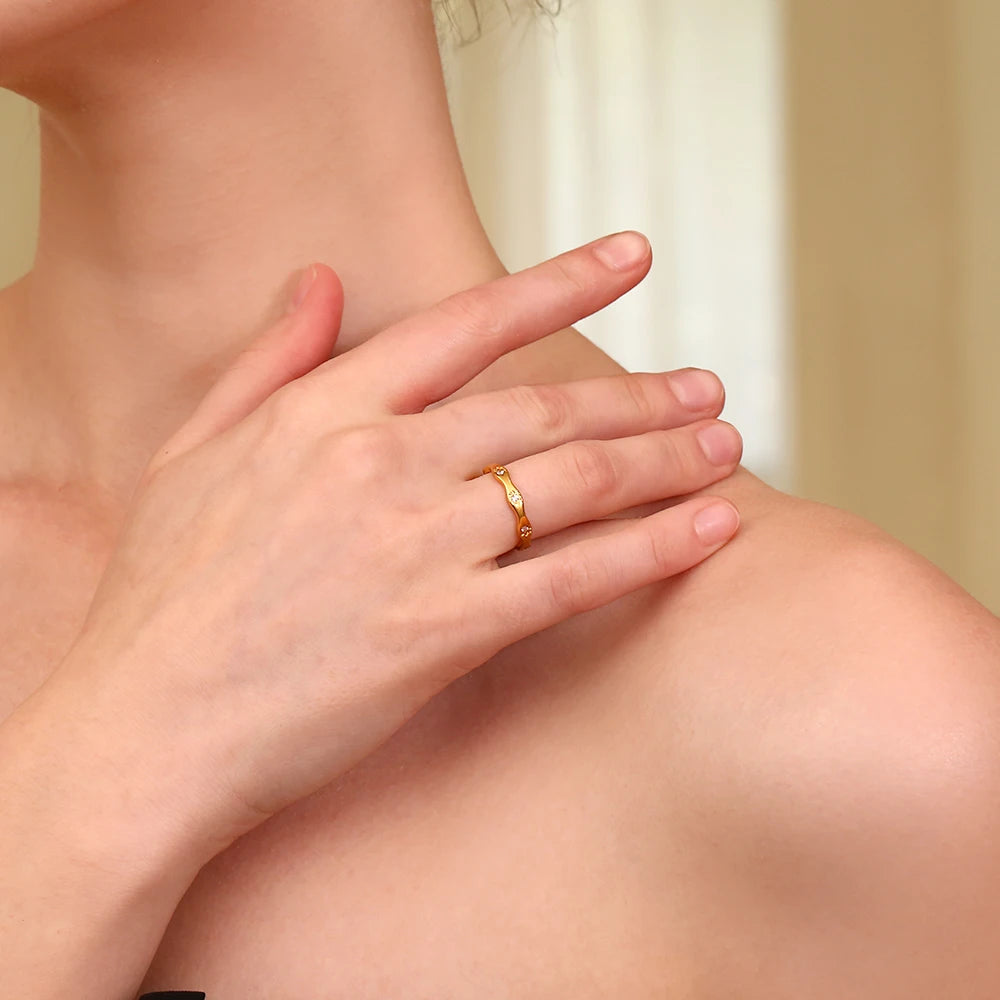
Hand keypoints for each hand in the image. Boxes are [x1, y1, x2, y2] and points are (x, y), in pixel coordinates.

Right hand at [58, 233, 741, 848]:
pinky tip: (711, 528)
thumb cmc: (164, 595)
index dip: (561, 282)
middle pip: (546, 406)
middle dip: (641, 393)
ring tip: (726, 444)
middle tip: (706, 386)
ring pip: (575, 482)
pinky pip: (573, 577)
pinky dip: (651, 548)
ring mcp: (419, 545)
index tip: (631, 257)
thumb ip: (266, 359)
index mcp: (328, 411)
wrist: (148, 726)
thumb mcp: (193, 451)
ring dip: (663, 458)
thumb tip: (316, 278)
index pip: (468, 324)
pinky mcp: (445, 631)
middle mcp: (385, 462)